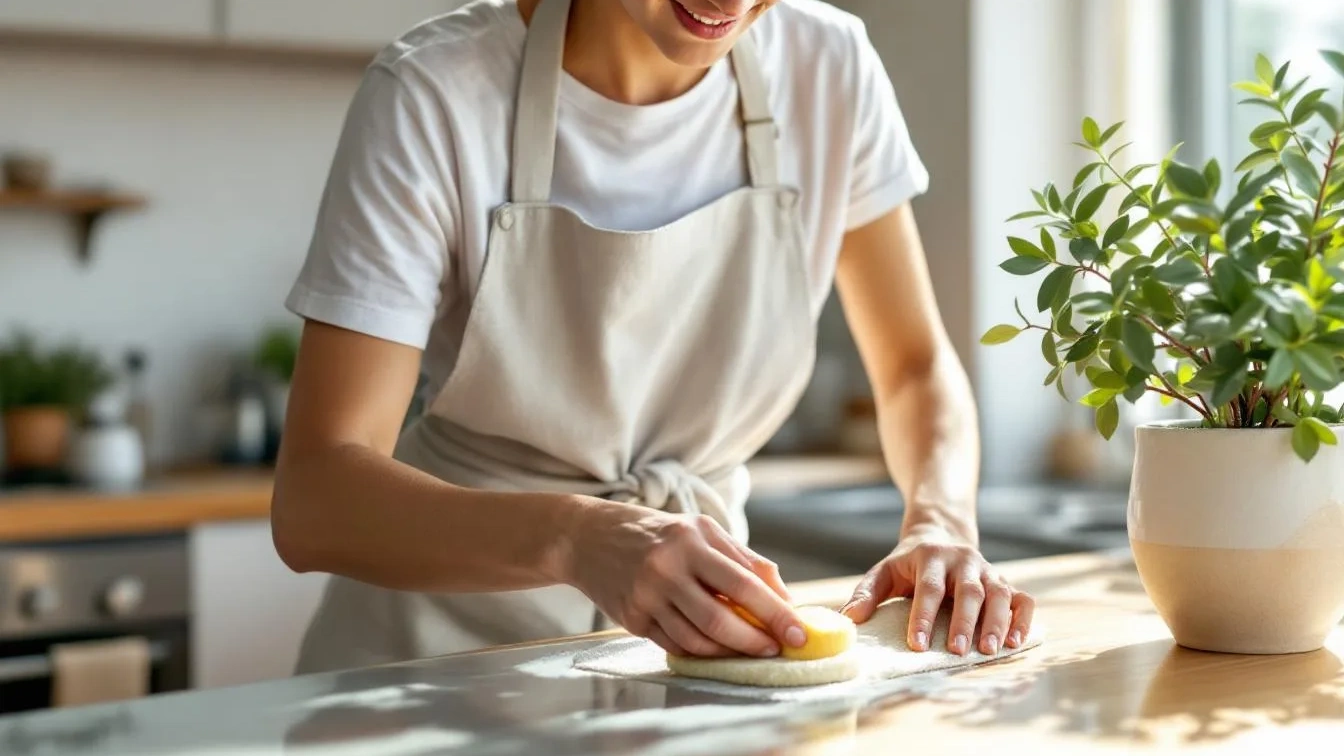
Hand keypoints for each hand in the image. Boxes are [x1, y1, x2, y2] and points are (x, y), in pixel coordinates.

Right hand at [567, 503, 805, 658]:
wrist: (587, 537)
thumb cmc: (656, 533)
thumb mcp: (700, 531)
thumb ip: (743, 560)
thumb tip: (783, 596)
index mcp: (691, 541)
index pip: (744, 584)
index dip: (776, 613)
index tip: (799, 633)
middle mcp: (667, 569)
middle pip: (721, 619)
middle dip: (755, 641)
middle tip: (776, 651)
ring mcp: (646, 596)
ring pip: (697, 640)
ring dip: (729, 652)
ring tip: (749, 651)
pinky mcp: (631, 618)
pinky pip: (675, 645)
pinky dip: (701, 652)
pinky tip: (717, 649)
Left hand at [839, 527, 1034, 655]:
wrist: (941, 535)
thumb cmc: (908, 563)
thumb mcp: (884, 571)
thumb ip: (866, 593)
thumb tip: (849, 619)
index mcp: (931, 557)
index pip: (929, 588)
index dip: (924, 616)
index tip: (918, 644)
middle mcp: (963, 561)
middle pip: (969, 591)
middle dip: (964, 622)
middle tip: (957, 651)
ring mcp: (988, 570)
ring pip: (999, 594)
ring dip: (996, 623)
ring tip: (989, 650)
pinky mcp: (1004, 581)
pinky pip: (1022, 599)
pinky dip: (1022, 620)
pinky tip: (1014, 642)